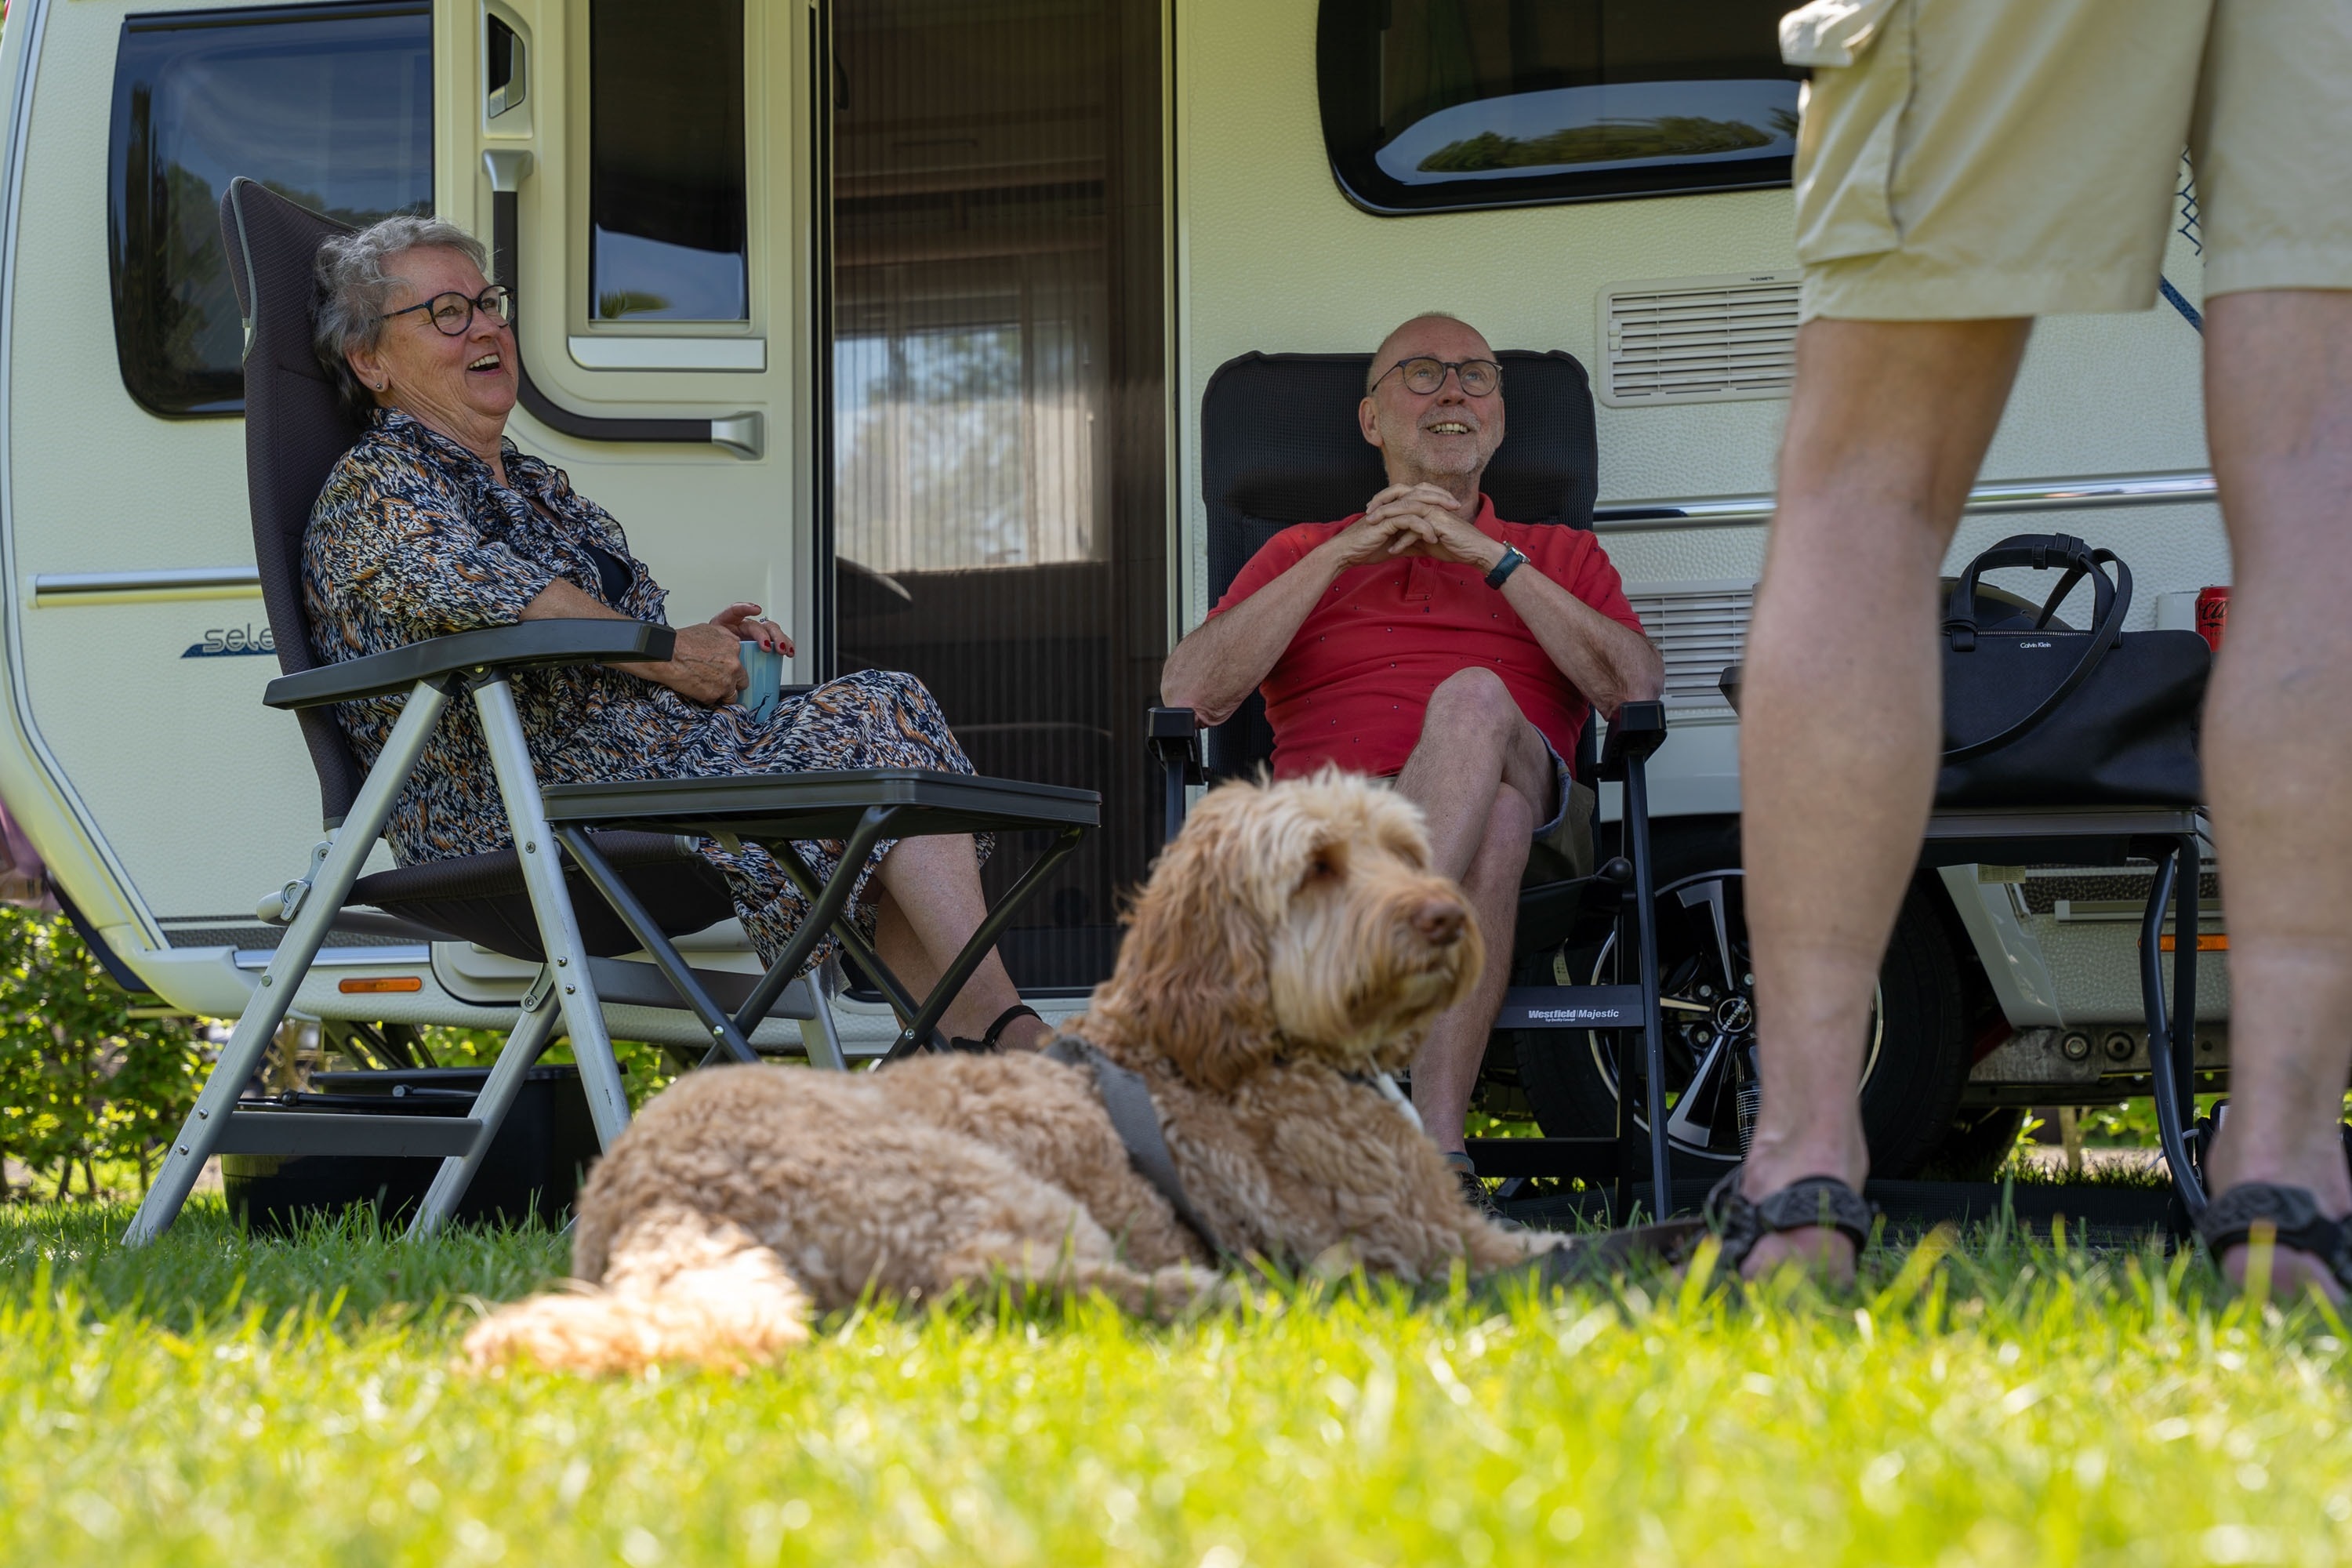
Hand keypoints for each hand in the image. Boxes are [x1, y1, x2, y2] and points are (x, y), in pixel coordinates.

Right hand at [645, 621, 750, 705]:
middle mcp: (734, 665)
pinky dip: (709, 698)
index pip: (742, 663)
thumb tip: (732, 642)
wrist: (666, 655)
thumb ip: (726, 637)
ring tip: (708, 688)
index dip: (732, 668)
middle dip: (732, 683)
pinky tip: (698, 690)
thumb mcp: (708, 629)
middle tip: (718, 681)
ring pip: (732, 695)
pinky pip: (716, 701)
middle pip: (742, 681)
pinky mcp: (714, 695)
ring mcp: (726, 682)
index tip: (724, 670)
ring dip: (723, 694)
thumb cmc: (682, 641)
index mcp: (734, 648)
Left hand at [706, 602, 794, 655]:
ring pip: (771, 630)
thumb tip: (729, 658)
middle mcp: (743, 627)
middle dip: (766, 634)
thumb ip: (719, 650)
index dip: (745, 608)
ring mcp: (755, 635)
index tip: (756, 610)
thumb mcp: (711, 650)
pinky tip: (790, 652)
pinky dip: (786, 645)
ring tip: (783, 650)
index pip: (735, 611)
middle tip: (768, 647)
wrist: (714, 661)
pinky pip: (777, 642)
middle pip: (758, 625)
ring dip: (780, 639)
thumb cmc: (713, 654)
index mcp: (727, 624)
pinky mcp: (764, 644)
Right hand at [1316, 486, 1459, 569]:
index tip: (1452, 506)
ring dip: (1435, 511)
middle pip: (1420, 492)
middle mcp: (1392, 504)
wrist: (1346, 553)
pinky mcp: (1384, 522)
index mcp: (1394, 506)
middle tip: (1457, 505)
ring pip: (1417, 504)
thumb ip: (1409, 541)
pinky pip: (1409, 521)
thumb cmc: (1366, 549)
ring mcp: (1388, 511)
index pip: (1419, 494)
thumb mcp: (1394, 545)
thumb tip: (1425, 546)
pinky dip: (1422, 529)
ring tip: (1450, 520)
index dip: (1436, 497)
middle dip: (1440, 497)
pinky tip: (1432, 538)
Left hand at [1359, 484, 1504, 570]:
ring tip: (1371, 525)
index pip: (1402, 495)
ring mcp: (1435, 510)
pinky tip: (1392, 550)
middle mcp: (1431, 503)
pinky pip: (1416, 528)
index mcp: (1428, 504)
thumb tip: (1396, 540)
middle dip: (1381, 502)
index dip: (1385, 499)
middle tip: (1366, 512)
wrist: (1475, 551)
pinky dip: (1403, 540)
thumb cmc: (1454, 545)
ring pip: (1406, 507)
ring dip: (1386, 516)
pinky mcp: (1439, 523)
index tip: (1370, 509)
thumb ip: (1413, 536)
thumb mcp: (1427, 540)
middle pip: (1401, 494)